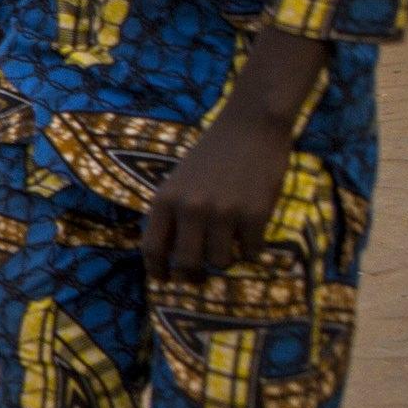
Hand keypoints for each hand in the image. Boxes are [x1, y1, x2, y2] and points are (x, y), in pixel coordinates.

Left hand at [143, 114, 291, 277]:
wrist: (250, 126)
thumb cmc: (212, 155)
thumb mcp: (178, 181)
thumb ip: (171, 214)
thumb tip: (169, 257)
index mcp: (166, 200)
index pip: (152, 248)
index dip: (157, 271)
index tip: (163, 281)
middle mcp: (191, 209)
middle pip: (186, 264)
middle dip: (192, 277)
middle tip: (199, 278)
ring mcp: (224, 212)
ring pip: (220, 262)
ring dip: (225, 260)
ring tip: (230, 246)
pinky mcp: (255, 214)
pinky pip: (252, 252)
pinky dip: (252, 250)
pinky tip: (252, 236)